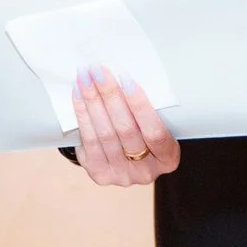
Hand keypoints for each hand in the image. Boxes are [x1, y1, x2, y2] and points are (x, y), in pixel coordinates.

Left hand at [72, 66, 179, 185]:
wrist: (126, 159)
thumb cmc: (144, 132)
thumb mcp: (155, 124)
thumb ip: (145, 110)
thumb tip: (121, 76)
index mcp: (168, 159)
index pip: (155, 133)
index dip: (141, 106)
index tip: (126, 79)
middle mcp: (145, 172)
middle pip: (126, 130)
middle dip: (110, 96)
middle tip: (98, 71)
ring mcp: (121, 176)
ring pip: (104, 134)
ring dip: (92, 101)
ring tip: (85, 78)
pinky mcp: (99, 174)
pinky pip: (88, 141)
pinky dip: (82, 114)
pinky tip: (78, 94)